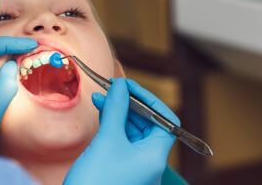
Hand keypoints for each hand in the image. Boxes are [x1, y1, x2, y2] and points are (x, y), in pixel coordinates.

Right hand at [65, 79, 179, 184]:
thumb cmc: (96, 180)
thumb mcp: (108, 139)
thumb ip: (117, 109)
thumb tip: (121, 86)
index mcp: (155, 156)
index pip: (165, 120)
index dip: (148, 100)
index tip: (127, 87)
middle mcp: (149, 162)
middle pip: (148, 124)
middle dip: (129, 104)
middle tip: (110, 90)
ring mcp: (136, 167)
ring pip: (133, 132)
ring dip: (119, 114)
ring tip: (100, 100)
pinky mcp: (121, 169)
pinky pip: (122, 142)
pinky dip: (113, 126)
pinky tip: (101, 115)